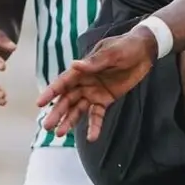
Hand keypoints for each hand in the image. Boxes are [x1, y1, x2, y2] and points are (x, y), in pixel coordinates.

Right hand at [36, 27, 154, 139]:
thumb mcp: (112, 53)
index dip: (51, 92)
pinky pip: (97, 115)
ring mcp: (94, 92)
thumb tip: (74, 65)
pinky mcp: (106, 100)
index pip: (63, 82)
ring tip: (59, 134)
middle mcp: (84, 82)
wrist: (144, 51)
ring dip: (69, 121)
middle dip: (57, 112)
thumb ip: (94, 62)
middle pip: (67, 99)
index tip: (39, 103)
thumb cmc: (126, 47)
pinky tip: (92, 138)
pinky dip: (94, 126)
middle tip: (47, 126)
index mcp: (82, 69)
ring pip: (78, 109)